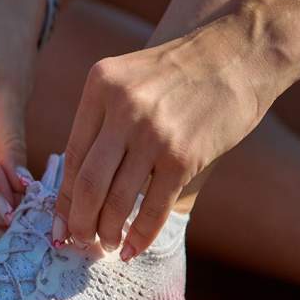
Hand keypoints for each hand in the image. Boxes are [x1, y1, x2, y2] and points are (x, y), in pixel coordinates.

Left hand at [54, 10, 293, 256]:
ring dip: (107, 231)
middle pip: (87, 182)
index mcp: (100, 86)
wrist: (241, 51)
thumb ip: (104, 118)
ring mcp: (153, 133)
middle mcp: (121, 108)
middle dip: (78, 221)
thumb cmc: (184, 70)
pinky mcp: (183, 155)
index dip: (63, 196)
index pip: (71, 154)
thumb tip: (81, 183)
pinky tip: (133, 248)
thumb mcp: (130, 77)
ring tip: (106, 245)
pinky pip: (154, 207)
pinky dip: (141, 234)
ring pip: (117, 200)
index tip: (58, 223)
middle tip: (78, 241)